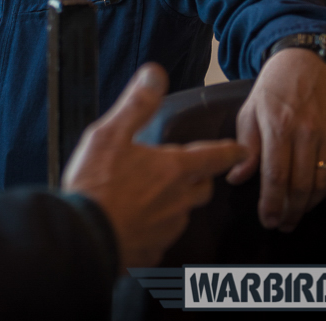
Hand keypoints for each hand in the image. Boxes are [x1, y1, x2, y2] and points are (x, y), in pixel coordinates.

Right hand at [63, 64, 246, 269]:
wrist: (83, 238)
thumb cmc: (95, 187)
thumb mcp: (109, 134)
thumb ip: (136, 104)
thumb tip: (155, 75)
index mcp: (173, 169)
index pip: (215, 156)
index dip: (231, 151)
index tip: (242, 150)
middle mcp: (179, 200)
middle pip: (204, 188)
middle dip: (201, 178)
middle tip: (187, 171)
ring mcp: (168, 229)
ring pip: (183, 212)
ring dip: (174, 202)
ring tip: (149, 196)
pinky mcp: (154, 251)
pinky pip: (162, 236)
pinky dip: (153, 227)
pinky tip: (134, 223)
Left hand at [226, 47, 325, 231]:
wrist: (306, 62)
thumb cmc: (272, 89)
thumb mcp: (249, 112)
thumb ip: (245, 147)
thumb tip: (236, 178)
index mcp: (278, 126)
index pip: (276, 176)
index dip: (272, 204)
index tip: (268, 220)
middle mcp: (307, 132)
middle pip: (301, 186)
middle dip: (290, 211)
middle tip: (282, 225)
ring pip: (323, 184)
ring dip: (309, 205)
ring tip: (296, 214)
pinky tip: (317, 196)